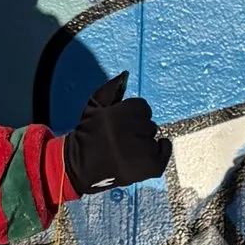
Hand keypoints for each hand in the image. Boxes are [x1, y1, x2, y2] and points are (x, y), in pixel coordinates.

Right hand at [62, 71, 172, 194]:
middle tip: (123, 139)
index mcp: (119, 114)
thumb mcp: (93, 108)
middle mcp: (132, 130)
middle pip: (148, 123)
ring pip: (154, 137)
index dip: (132, 115)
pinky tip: (150, 153)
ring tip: (129, 151)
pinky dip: (161, 151)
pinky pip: (164, 152)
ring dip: (145, 142)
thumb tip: (125, 76)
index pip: (142, 107)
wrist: (79, 168)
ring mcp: (142, 150)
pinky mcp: (149, 166)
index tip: (123, 124)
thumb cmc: (86, 136)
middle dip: (138, 129)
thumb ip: (109, 90)